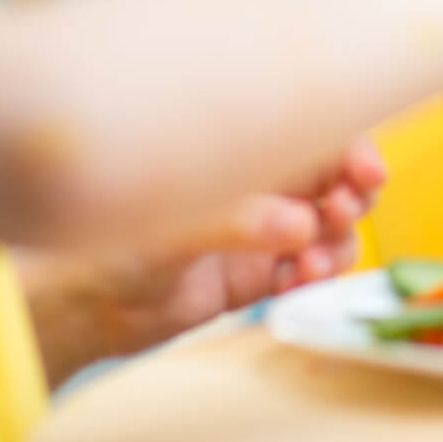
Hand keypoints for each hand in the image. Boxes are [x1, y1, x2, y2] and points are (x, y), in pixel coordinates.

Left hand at [20, 138, 385, 387]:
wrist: (75, 306)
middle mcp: (257, 183)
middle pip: (334, 177)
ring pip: (329, 226)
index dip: (351, 149)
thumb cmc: (106, 238)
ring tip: (312, 263)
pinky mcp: (257, 276)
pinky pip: (307, 271)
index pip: (314, 135)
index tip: (367, 173)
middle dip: (352, 194)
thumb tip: (303, 224)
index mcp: (239, 149)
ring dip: (337, 241)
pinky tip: (299, 281)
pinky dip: (314, 276)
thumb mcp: (171, 221)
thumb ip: (238, 220)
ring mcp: (260, 230)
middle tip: (341, 214)